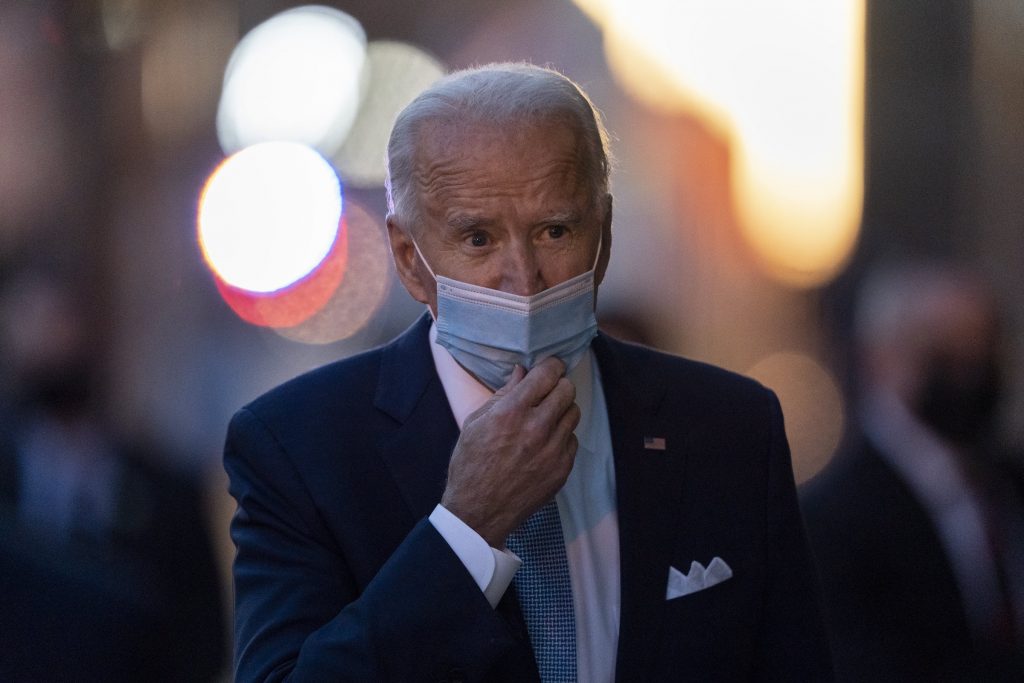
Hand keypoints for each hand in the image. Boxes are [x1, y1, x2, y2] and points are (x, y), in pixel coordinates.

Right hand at [440, 357, 580, 546]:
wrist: (479, 510)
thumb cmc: (471, 464)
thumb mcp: (476, 423)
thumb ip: (502, 395)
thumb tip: (521, 372)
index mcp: (512, 412)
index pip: (547, 374)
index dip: (551, 366)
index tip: (549, 367)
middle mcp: (537, 428)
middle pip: (567, 389)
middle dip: (558, 386)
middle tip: (547, 392)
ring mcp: (553, 450)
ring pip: (574, 413)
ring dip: (562, 410)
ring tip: (545, 418)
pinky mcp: (562, 469)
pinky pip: (572, 440)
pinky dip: (562, 436)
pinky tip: (544, 443)